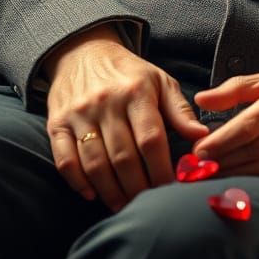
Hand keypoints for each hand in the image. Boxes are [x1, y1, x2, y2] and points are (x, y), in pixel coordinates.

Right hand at [44, 24, 207, 210]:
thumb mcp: (161, 81)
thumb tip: (202, 136)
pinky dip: (78, 182)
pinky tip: (93, 194)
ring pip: (95, 163)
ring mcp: (79, 114)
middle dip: (138, 186)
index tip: (171, 187)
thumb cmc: (131, 73)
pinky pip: (65, 161)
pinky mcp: (57, 124)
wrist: (85, 53)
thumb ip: (180, 110)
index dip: (161, 168)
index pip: (151, 139)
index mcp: (137, 91)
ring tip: (124, 205)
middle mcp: (107, 103)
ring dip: (111, 190)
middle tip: (148, 203)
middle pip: (124, 156)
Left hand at [193, 68, 258, 176]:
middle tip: (199, 170)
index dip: (221, 141)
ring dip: (240, 174)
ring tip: (215, 178)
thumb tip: (202, 100)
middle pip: (257, 147)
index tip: (199, 152)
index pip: (250, 123)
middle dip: (225, 161)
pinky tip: (248, 180)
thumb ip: (240, 87)